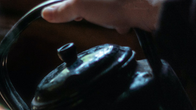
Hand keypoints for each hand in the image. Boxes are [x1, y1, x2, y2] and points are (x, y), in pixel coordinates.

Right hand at [41, 0, 163, 33]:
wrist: (148, 7)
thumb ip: (63, 9)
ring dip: (106, 16)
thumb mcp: (81, 5)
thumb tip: (46, 13)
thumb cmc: (116, 2)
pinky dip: (119, 16)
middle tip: (91, 17)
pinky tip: (123, 21)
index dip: (68, 5)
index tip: (73, 13)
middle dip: (90, 10)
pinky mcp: (129, 2)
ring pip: (106, 5)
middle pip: (90, 1)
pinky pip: (119, 8)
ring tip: (112, 19)